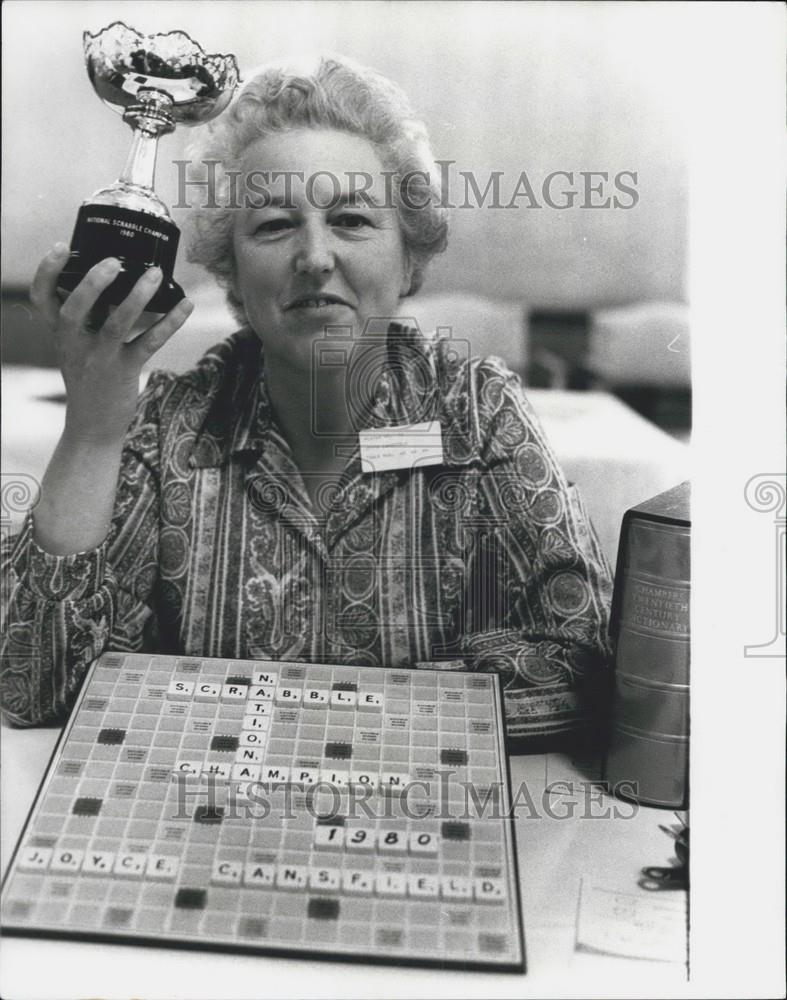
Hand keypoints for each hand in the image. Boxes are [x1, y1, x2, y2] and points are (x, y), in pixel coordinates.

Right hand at [31, 244, 193, 444]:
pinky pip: (150, 342)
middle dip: (92, 282)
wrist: (92, 426)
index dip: (47, 271)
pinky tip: (186, 305)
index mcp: (60, 333)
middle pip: (74, 309)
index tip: (62, 247)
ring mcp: (100, 358)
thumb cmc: (89, 377)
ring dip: (138, 296)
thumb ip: (88, 317)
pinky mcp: (126, 370)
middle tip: (114, 260)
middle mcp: (75, 344)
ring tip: (155, 273)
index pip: (41, 298)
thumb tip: (116, 280)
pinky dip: (171, 321)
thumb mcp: (77, 346)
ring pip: (116, 323)